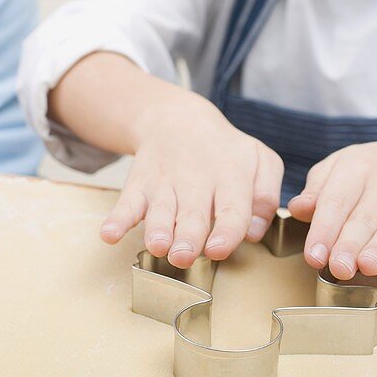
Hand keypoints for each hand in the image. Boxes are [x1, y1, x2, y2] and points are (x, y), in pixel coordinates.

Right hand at [98, 96, 283, 268]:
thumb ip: (266, 196)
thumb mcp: (260, 161)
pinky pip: (126, 203)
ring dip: (157, 229)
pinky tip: (109, 235)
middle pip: (193, 213)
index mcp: (231, 175)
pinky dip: (116, 219)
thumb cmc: (226, 151)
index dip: (225, 230)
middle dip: (188, 236)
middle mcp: (197, 180)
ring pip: (161, 210)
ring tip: (157, 246)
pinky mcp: (139, 185)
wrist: (178, 119)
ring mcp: (165, 184)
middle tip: (183, 256)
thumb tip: (254, 232)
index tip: (218, 250)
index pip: (232, 208)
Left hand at [288, 139, 376, 278]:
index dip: (324, 230)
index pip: (337, 201)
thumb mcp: (338, 167)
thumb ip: (316, 190)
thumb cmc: (370, 172)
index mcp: (357, 168)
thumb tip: (296, 209)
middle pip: (364, 219)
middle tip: (337, 267)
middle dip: (349, 245)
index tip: (313, 255)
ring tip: (366, 267)